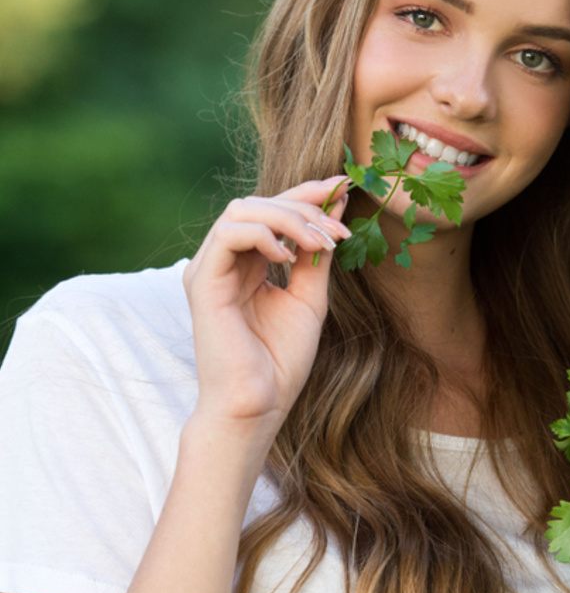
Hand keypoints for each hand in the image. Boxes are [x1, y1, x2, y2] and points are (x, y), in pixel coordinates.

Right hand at [182, 177, 349, 439]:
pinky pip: (229, 235)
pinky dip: (264, 235)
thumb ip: (316, 255)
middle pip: (259, 203)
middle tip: (339, 229)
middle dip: (305, 207)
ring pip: (243, 210)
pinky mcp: (202, 282)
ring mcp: (209, 269)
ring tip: (319, 244)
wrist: (258, 406)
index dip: (306, 193)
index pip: (272, 211)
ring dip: (289, 218)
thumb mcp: (309, 298)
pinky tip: (288, 257)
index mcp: (246, 264)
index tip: (343, 187)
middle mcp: (224, 261)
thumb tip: (335, 208)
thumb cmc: (279, 362)